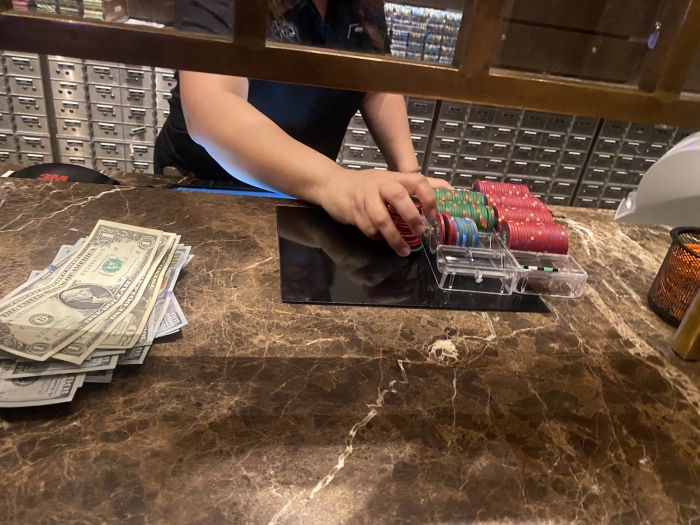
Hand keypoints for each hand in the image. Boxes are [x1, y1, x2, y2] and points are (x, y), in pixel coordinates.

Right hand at [320, 169, 453, 256]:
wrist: (333, 185)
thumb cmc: (367, 185)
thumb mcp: (392, 181)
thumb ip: (417, 186)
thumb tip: (451, 192)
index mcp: (394, 178)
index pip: (417, 180)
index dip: (428, 196)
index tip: (434, 214)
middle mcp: (380, 184)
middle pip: (398, 196)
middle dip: (411, 215)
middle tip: (420, 231)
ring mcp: (365, 197)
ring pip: (381, 218)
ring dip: (394, 236)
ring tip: (403, 249)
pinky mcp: (352, 211)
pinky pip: (368, 228)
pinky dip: (377, 237)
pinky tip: (381, 239)